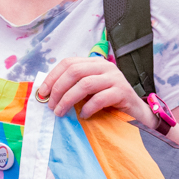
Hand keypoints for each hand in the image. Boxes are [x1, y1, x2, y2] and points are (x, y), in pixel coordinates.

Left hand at [37, 56, 155, 127]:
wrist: (136, 113)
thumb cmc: (109, 103)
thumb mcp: (89, 91)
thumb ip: (74, 87)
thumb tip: (47, 93)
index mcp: (95, 62)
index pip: (69, 62)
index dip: (52, 77)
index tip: (42, 93)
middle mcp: (105, 66)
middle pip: (75, 71)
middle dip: (58, 89)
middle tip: (51, 105)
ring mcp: (115, 78)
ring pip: (85, 84)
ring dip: (68, 99)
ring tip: (61, 112)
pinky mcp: (123, 92)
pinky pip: (99, 98)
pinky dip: (87, 108)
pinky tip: (83, 116)